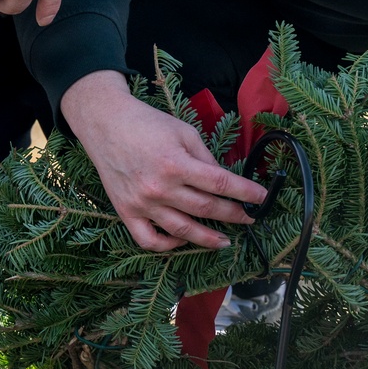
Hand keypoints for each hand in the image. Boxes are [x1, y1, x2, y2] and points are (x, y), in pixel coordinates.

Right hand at [61, 70, 267, 251]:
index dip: (244, 192)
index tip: (261, 197)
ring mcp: (143, 204)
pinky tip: (182, 238)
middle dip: (234, 215)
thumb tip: (223, 179)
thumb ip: (204, 157)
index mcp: (176, 163)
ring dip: (208, 238)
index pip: (220, 183)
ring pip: (183, 231)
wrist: (106, 125)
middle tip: (250, 218)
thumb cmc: (147, 123)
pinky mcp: (126, 212)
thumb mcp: (182, 131)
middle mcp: (160, 188)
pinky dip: (168, 245)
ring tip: (225, 240)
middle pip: (206, 209)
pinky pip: (150, 240)